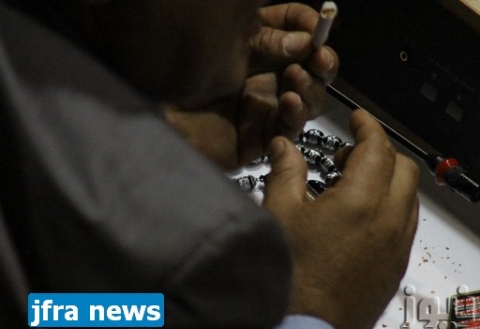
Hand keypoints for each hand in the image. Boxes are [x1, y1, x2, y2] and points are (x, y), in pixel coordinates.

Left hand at [165, 3, 338, 170]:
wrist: (147, 114)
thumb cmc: (174, 72)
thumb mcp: (226, 45)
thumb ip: (267, 40)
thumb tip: (305, 42)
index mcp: (255, 45)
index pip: (296, 30)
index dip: (311, 28)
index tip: (317, 28)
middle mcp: (262, 76)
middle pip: (309, 69)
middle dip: (321, 63)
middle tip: (319, 58)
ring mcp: (262, 108)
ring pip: (307, 100)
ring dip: (310, 88)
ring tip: (297, 77)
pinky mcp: (258, 139)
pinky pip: (288, 129)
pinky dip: (295, 115)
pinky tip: (289, 101)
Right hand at [263, 110, 419, 328]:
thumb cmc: (291, 277)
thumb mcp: (279, 214)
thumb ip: (286, 172)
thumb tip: (284, 147)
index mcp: (361, 201)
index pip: (377, 147)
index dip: (367, 126)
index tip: (358, 119)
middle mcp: (389, 221)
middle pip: (403, 168)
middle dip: (380, 152)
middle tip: (347, 158)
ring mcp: (398, 246)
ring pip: (409, 197)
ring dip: (388, 181)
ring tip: (351, 189)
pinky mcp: (397, 267)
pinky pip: (406, 224)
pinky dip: (392, 208)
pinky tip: (361, 219)